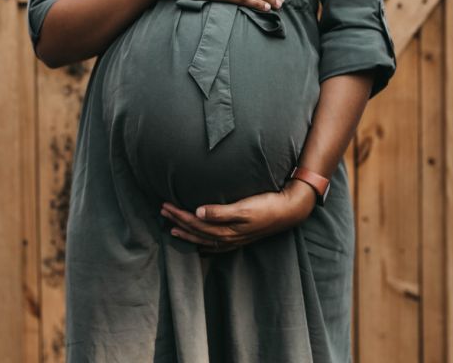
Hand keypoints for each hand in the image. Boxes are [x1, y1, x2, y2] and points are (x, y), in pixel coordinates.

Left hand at [160, 179, 316, 253]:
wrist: (289, 210)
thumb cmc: (266, 205)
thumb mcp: (244, 207)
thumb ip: (220, 211)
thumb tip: (197, 212)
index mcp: (226, 229)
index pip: (196, 223)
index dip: (179, 215)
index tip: (165, 205)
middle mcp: (228, 237)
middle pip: (197, 231)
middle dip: (178, 222)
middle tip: (163, 211)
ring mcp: (235, 240)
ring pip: (204, 239)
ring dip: (188, 233)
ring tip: (172, 228)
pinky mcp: (241, 238)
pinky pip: (216, 245)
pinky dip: (205, 245)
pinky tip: (200, 246)